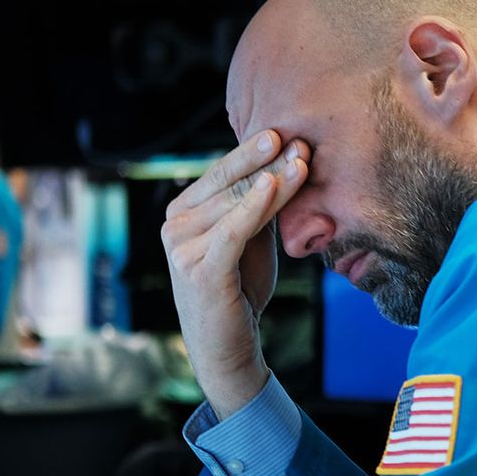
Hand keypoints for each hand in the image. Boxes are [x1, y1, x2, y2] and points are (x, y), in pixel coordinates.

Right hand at [161, 130, 309, 418]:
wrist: (230, 344)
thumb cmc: (241, 286)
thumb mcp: (252, 235)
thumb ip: (259, 203)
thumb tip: (287, 159)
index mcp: (184, 210)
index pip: (223, 173)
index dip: (253, 153)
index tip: (285, 131)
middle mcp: (175, 223)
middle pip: (228, 184)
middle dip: (263, 160)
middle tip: (292, 136)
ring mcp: (182, 246)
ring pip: (234, 204)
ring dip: (272, 181)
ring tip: (301, 160)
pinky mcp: (199, 268)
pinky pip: (231, 230)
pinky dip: (252, 206)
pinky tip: (271, 185)